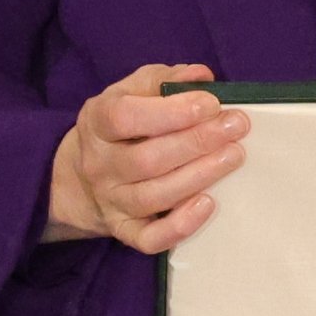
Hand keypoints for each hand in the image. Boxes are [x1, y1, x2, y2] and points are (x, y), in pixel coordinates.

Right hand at [45, 63, 249, 253]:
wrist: (80, 176)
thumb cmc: (120, 126)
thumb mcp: (131, 91)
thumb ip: (164, 80)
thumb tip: (202, 76)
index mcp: (98, 122)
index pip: (126, 117)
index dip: (172, 112)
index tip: (210, 103)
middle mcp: (100, 164)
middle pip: (147, 159)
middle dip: (197, 142)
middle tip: (236, 127)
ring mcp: (110, 200)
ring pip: (153, 196)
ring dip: (199, 176)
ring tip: (233, 156)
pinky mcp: (123, 230)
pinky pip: (149, 239)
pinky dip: (180, 226)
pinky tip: (209, 204)